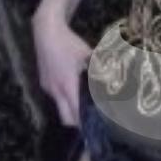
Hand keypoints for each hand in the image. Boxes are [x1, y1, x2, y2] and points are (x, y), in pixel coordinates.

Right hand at [31, 8, 91, 127]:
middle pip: (66, 118)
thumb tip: (116, 78)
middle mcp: (55, 91)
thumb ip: (101, 69)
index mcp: (67, 86)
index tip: (96, 129)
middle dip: (78, 123)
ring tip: (85, 105)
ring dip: (71, 110)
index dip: (85, 124)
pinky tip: (73, 90)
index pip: (75, 114)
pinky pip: (55, 97)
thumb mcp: (88, 55)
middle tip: (92, 121)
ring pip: (60, 108)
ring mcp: (47, 87)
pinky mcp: (43, 82)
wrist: (45, 31)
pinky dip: (65, 99)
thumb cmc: (69, 43)